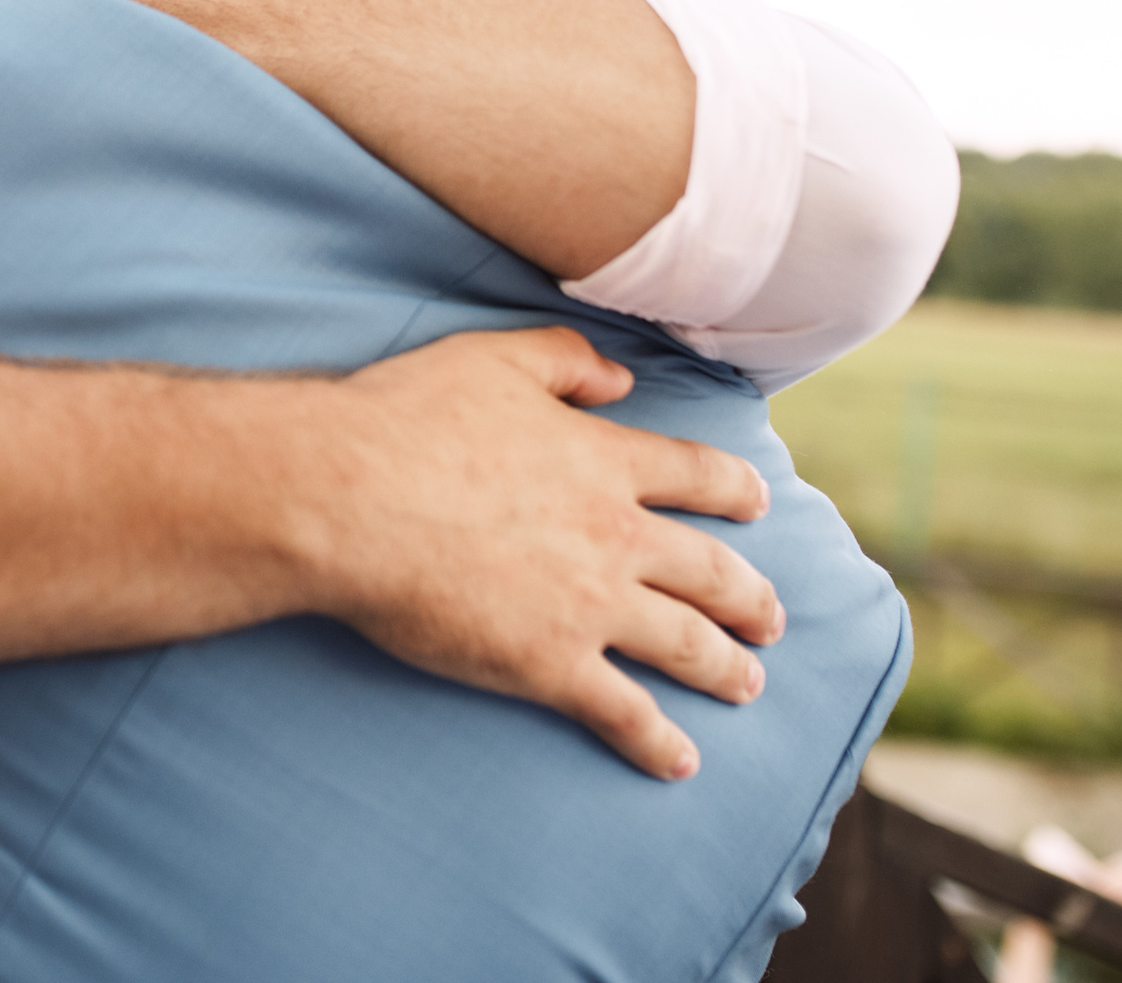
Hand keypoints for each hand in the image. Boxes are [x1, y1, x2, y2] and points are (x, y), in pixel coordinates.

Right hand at [294, 326, 780, 780]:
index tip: (759, 505)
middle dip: (749, 597)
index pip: (696, 476)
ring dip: (724, 668)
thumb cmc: (405, 421)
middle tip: (771, 618)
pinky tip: (680, 761)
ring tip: (747, 684)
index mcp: (603, 462)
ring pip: (686, 645)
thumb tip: (621, 379)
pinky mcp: (551, 665)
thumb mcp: (489, 359)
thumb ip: (564, 360)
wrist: (350, 498)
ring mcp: (590, 606)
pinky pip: (625, 712)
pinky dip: (657, 740)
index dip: (735, 490)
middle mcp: (616, 536)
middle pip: (710, 570)